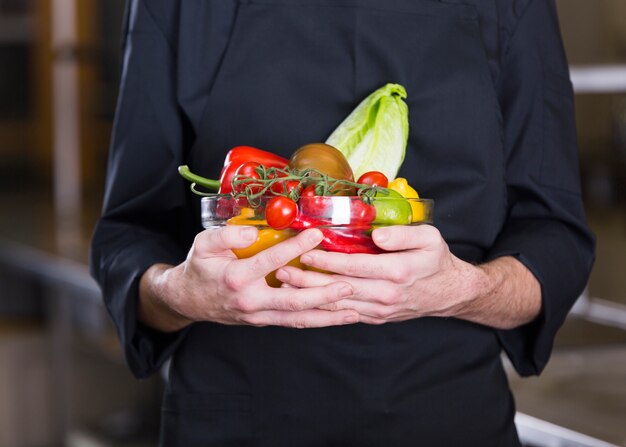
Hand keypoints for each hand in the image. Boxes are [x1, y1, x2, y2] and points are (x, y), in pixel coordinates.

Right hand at [139, 226, 358, 330]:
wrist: (189, 300)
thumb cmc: (200, 267)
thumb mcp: (204, 244)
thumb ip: (228, 235)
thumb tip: (255, 232)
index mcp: (237, 278)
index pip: (272, 262)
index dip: (296, 248)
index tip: (318, 234)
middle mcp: (251, 301)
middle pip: (293, 301)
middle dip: (324, 294)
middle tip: (349, 285)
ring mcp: (259, 315)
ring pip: (298, 318)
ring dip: (327, 316)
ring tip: (354, 311)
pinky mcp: (265, 321)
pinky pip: (294, 321)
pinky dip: (317, 320)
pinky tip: (337, 317)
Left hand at [275, 225, 482, 324]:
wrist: (448, 293)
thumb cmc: (436, 260)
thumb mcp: (429, 238)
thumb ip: (403, 234)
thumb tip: (378, 235)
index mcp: (396, 272)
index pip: (353, 266)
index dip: (326, 260)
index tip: (305, 252)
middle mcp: (385, 294)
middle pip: (338, 287)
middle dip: (307, 280)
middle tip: (281, 271)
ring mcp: (379, 309)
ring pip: (337, 304)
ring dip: (309, 296)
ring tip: (285, 286)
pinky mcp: (375, 317)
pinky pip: (345, 313)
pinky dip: (323, 308)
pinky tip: (305, 301)